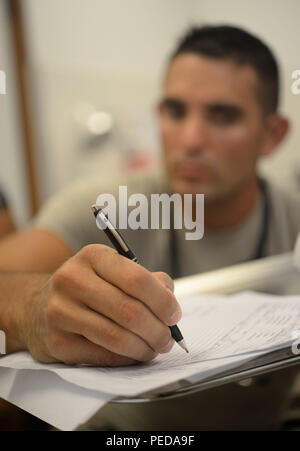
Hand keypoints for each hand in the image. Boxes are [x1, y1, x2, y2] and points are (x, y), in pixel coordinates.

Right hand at [23, 244, 181, 365]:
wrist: (37, 308)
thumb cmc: (87, 289)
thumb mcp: (113, 272)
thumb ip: (147, 281)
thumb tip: (170, 302)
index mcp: (92, 256)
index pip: (137, 279)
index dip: (162, 301)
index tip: (174, 315)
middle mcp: (72, 280)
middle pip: (130, 311)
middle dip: (158, 330)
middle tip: (168, 339)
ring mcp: (60, 311)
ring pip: (117, 337)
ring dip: (145, 348)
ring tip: (155, 349)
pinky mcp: (56, 342)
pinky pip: (103, 356)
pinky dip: (126, 359)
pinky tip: (134, 355)